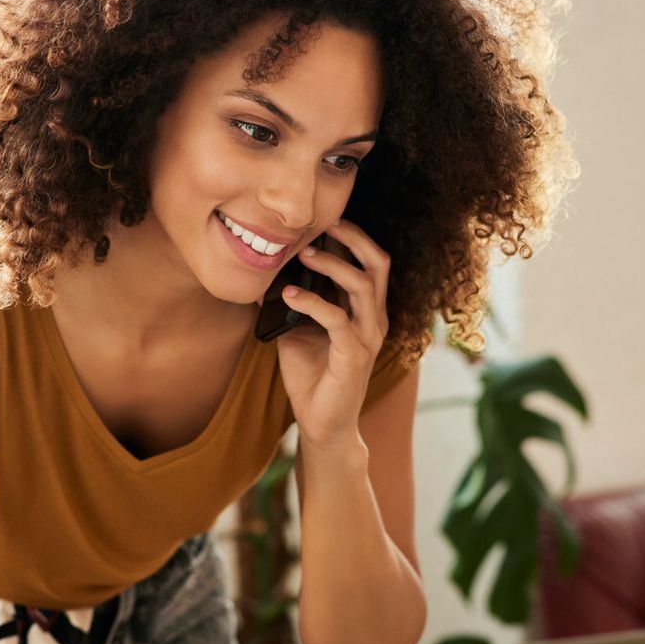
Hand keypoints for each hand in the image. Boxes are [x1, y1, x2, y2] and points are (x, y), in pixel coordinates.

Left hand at [276, 217, 390, 451]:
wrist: (321, 424)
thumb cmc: (312, 376)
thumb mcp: (298, 329)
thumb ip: (293, 302)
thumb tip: (266, 273)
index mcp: (366, 311)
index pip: (371, 262)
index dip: (353, 236)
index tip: (325, 219)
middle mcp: (374, 320)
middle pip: (378, 264)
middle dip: (354, 238)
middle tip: (324, 223)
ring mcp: (368, 337)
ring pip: (362, 286)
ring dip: (332, 265)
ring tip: (304, 254)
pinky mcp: (354, 356)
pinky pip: (337, 319)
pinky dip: (312, 302)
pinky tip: (289, 295)